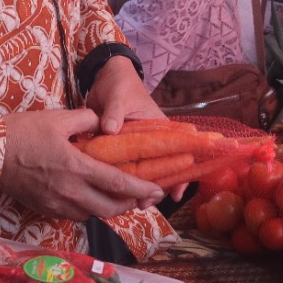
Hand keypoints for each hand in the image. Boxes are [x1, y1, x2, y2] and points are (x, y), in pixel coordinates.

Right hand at [0, 108, 163, 220]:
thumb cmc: (23, 132)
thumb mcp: (59, 118)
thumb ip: (87, 119)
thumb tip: (103, 123)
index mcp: (77, 168)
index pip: (119, 184)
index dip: (141, 190)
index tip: (158, 191)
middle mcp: (70, 192)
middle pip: (110, 209)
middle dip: (129, 204)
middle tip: (139, 195)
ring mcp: (57, 204)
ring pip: (93, 216)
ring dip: (108, 208)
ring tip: (116, 195)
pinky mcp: (45, 210)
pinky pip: (75, 215)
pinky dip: (87, 209)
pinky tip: (88, 196)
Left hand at [82, 62, 187, 200]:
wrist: (103, 78)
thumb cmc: (120, 84)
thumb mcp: (119, 97)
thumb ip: (115, 113)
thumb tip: (110, 129)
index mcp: (160, 129)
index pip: (177, 156)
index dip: (179, 177)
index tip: (174, 195)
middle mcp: (151, 142)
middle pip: (159, 171)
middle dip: (153, 190)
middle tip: (141, 205)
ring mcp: (134, 147)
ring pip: (140, 174)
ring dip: (135, 189)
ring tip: (126, 204)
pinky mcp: (118, 149)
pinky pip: (122, 169)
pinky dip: (119, 181)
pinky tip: (112, 194)